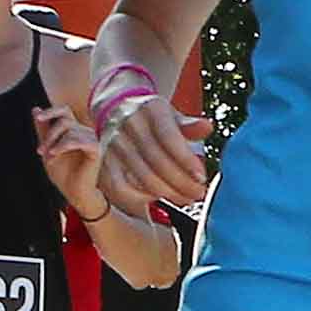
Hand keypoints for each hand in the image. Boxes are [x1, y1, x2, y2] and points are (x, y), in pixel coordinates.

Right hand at [83, 81, 213, 221]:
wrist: (114, 109)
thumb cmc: (149, 117)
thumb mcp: (171, 114)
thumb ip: (189, 125)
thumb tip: (207, 127)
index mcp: (149, 110)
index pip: (168, 137)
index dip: (186, 160)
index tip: (201, 177)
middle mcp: (128, 126)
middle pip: (157, 161)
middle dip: (182, 182)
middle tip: (198, 193)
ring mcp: (113, 144)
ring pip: (142, 177)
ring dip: (167, 193)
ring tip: (185, 199)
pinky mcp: (103, 162)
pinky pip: (119, 187)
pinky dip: (139, 198)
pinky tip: (156, 201)